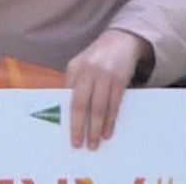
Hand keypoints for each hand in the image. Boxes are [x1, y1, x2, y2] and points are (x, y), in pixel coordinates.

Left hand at [64, 29, 149, 149]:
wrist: (121, 41)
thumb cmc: (97, 59)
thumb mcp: (80, 66)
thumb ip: (74, 84)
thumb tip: (69, 112)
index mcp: (73, 68)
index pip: (66, 97)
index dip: (66, 115)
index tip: (64, 132)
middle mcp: (87, 71)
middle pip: (80, 104)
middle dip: (79, 126)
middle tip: (78, 144)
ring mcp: (104, 75)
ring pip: (98, 107)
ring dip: (96, 128)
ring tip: (94, 143)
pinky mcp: (120, 80)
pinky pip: (114, 105)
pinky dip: (110, 121)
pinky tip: (108, 132)